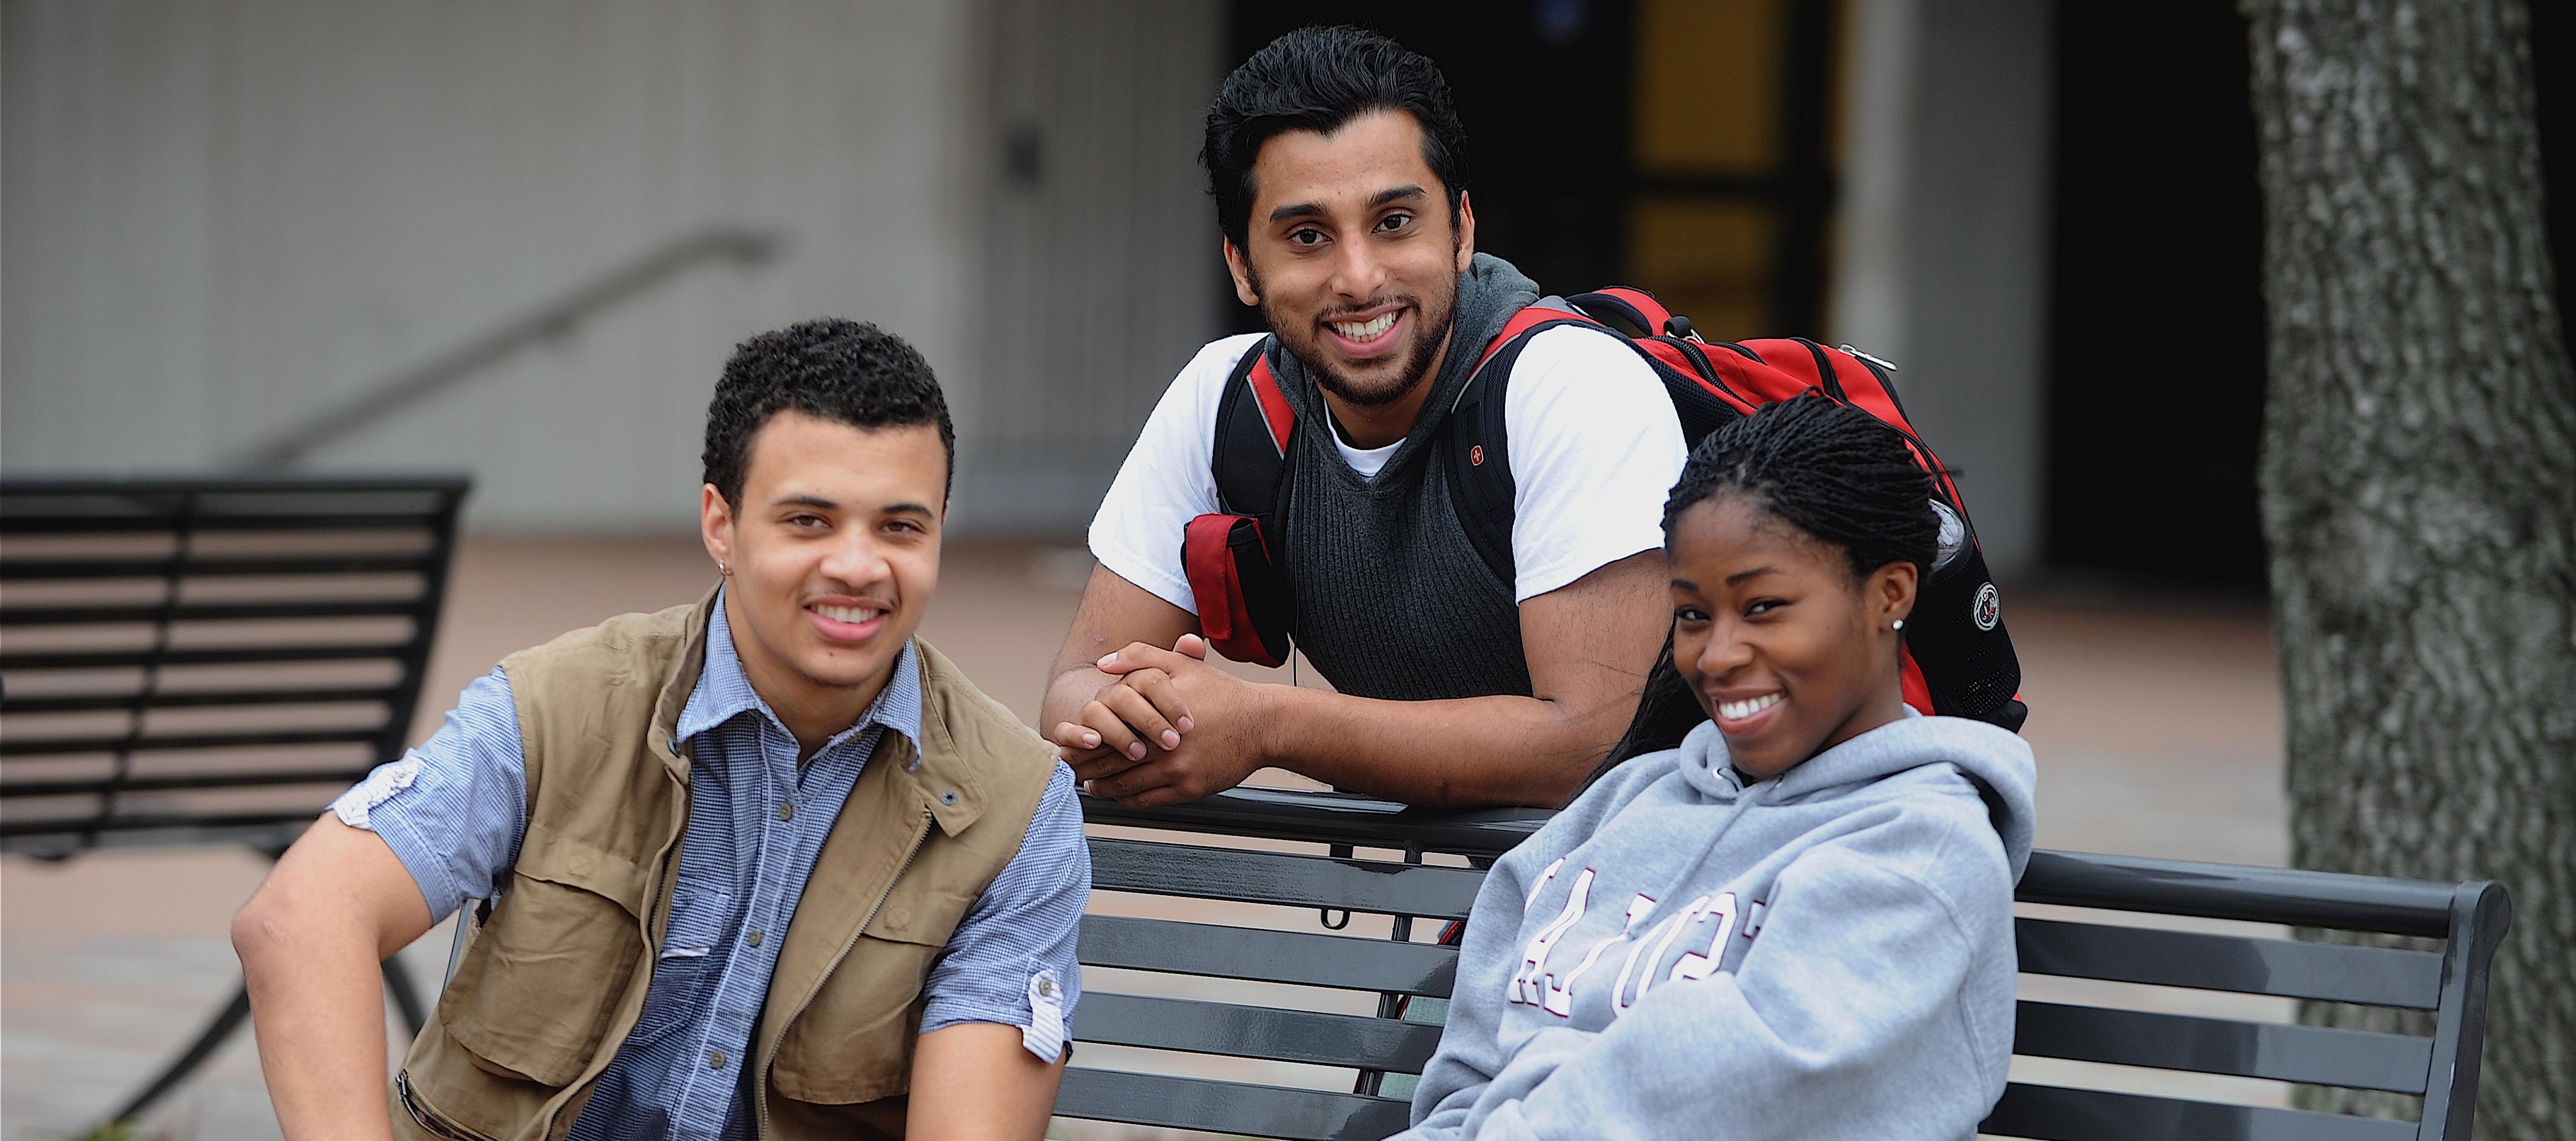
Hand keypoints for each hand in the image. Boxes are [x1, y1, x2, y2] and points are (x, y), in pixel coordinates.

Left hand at [1065, 636, 1273, 806]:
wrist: (1264, 724)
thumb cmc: (1223, 694)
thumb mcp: (1182, 665)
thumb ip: (1141, 657)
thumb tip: (1104, 664)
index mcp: (1155, 716)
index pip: (1106, 734)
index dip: (1083, 743)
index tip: (1068, 746)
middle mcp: (1163, 748)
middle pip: (1110, 764)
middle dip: (1086, 769)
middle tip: (1070, 771)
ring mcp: (1177, 772)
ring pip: (1126, 787)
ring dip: (1104, 788)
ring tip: (1091, 785)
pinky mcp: (1189, 791)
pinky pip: (1148, 801)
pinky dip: (1128, 800)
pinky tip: (1120, 795)